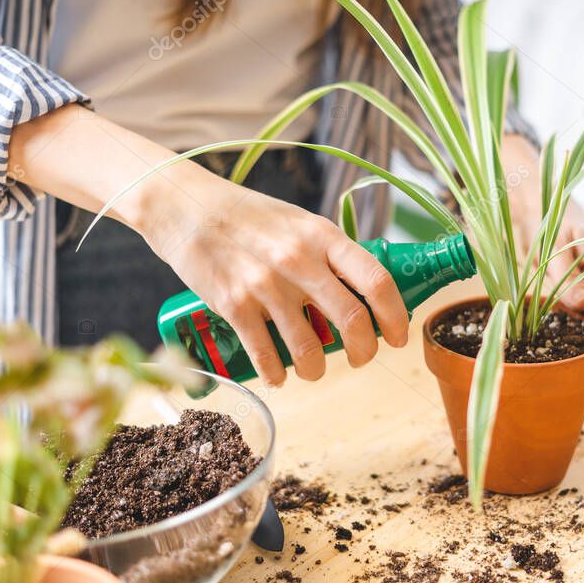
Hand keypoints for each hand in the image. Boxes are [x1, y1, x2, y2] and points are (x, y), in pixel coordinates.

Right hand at [10, 105, 407, 386]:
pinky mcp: (233, 304)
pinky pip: (265, 355)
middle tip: (361, 358)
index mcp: (322, 235)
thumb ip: (329, 253)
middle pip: (352, 320)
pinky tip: (279, 376)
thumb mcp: (299, 222)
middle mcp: (299, 260)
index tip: (399, 336)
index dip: (396, 315)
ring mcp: (265, 284)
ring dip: (317, 369)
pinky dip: (276, 374)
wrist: (184, 206)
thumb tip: (363, 290)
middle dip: (364, 351)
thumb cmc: (247, 216)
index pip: (376, 279)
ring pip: (309, 348)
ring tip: (314, 370)